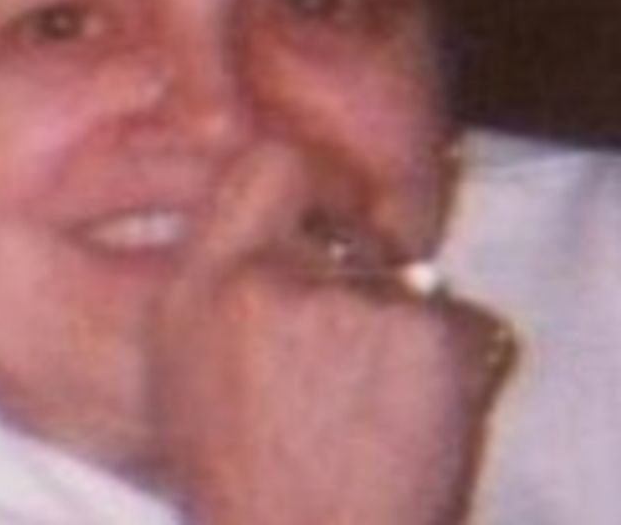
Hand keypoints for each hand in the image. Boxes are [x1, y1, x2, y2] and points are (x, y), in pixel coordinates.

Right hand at [150, 148, 513, 524]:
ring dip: (390, 319)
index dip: (306, 181)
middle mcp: (281, 278)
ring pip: (397, 276)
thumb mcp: (178, 354)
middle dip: (347, 271)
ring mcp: (362, 304)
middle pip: (343, 225)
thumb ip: (210, 260)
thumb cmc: (235, 463)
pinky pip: (450, 316)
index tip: (319, 214)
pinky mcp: (433, 337)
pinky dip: (439, 355)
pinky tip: (405, 410)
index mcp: (209, 279)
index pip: (272, 163)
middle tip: (337, 348)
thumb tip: (252, 190)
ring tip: (366, 396)